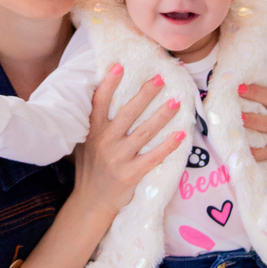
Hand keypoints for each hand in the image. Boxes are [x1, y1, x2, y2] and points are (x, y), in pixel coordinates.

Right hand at [73, 65, 184, 219]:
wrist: (92, 201)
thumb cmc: (91, 168)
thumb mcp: (85, 143)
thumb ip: (92, 123)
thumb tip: (100, 94)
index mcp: (93, 132)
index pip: (99, 103)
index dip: (109, 84)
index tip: (120, 66)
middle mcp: (105, 142)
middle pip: (127, 113)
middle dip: (145, 94)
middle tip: (160, 78)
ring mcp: (118, 159)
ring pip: (144, 132)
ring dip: (162, 115)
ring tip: (176, 101)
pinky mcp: (131, 174)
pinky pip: (153, 157)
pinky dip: (168, 146)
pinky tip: (181, 135)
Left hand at [238, 73, 266, 171]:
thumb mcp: (266, 109)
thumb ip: (256, 95)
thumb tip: (235, 74)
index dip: (261, 78)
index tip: (245, 72)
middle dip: (255, 93)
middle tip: (239, 89)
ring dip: (254, 120)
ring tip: (241, 118)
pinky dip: (256, 151)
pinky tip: (245, 148)